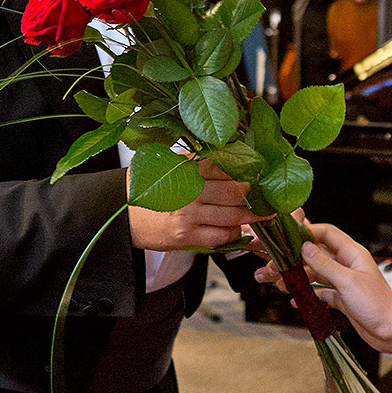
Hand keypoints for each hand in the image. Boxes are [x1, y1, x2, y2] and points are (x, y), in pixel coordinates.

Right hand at [127, 160, 267, 251]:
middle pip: (236, 192)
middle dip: (256, 195)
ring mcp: (189, 214)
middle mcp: (190, 189)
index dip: (250, 172)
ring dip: (253, 216)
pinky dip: (234, 233)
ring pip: (233, 215)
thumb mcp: (173, 166)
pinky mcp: (186, 235)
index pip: (229, 167)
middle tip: (268, 196)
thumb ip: (201, 162)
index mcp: (189, 167)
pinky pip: (221, 236)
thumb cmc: (150, 188)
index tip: (263, 175)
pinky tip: (238, 228)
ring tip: (264, 213)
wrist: (122, 213)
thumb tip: (236, 156)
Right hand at [255, 221, 391, 351]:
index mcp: (352, 254)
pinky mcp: (343, 299)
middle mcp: (348, 266)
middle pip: (317, 255)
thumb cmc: (378, 305)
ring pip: (316, 275)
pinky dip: (309, 295)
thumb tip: (305, 248)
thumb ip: (324, 264)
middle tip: (276, 265)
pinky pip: (321, 293)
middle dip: (295, 259)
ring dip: (299, 278)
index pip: (327, 234)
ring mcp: (345, 282)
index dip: (307, 232)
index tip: (288, 236)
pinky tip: (297, 299)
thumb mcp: (347, 281)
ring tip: (280, 283)